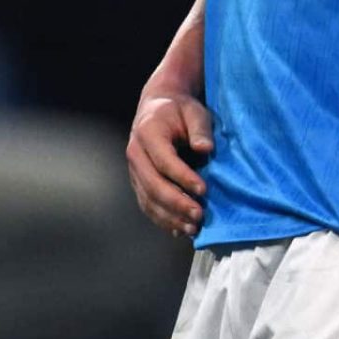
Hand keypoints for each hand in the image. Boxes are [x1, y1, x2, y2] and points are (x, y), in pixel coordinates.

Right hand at [126, 85, 214, 238]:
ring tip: (193, 228)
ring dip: (170, 217)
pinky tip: (180, 230)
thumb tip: (205, 149)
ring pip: (148, 200)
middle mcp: (135, 153)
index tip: (204, 190)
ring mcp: (134, 171)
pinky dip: (163, 220)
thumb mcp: (194, 111)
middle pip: (153, 185)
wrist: (158, 108)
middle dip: (177, 203)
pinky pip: (147, 205)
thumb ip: (200, 129)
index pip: (164, 160)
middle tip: (199, 215)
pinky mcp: (138, 183)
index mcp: (147, 132)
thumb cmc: (179, 110)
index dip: (183, 177)